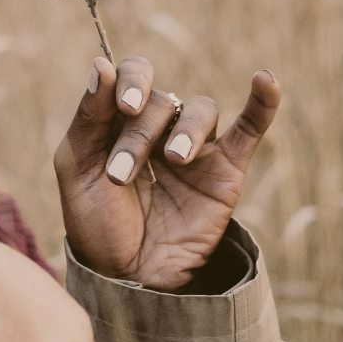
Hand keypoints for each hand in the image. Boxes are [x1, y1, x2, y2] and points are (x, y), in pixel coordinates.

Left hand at [53, 57, 280, 290]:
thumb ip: (88, 117)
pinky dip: (261, 104)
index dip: (132, 81)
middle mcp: (158, 127)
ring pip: (200, 110)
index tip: (124, 106)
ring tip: (174, 161)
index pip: (132, 75)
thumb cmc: (96, 223)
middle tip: (121, 175)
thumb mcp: (77, 169)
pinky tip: (265, 80)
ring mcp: (194, 148)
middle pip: (161, 102)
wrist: (127, 277)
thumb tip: (100, 64)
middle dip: (138, 135)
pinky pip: (249, 129)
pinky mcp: (225, 172)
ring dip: (186, 130)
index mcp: (119, 120)